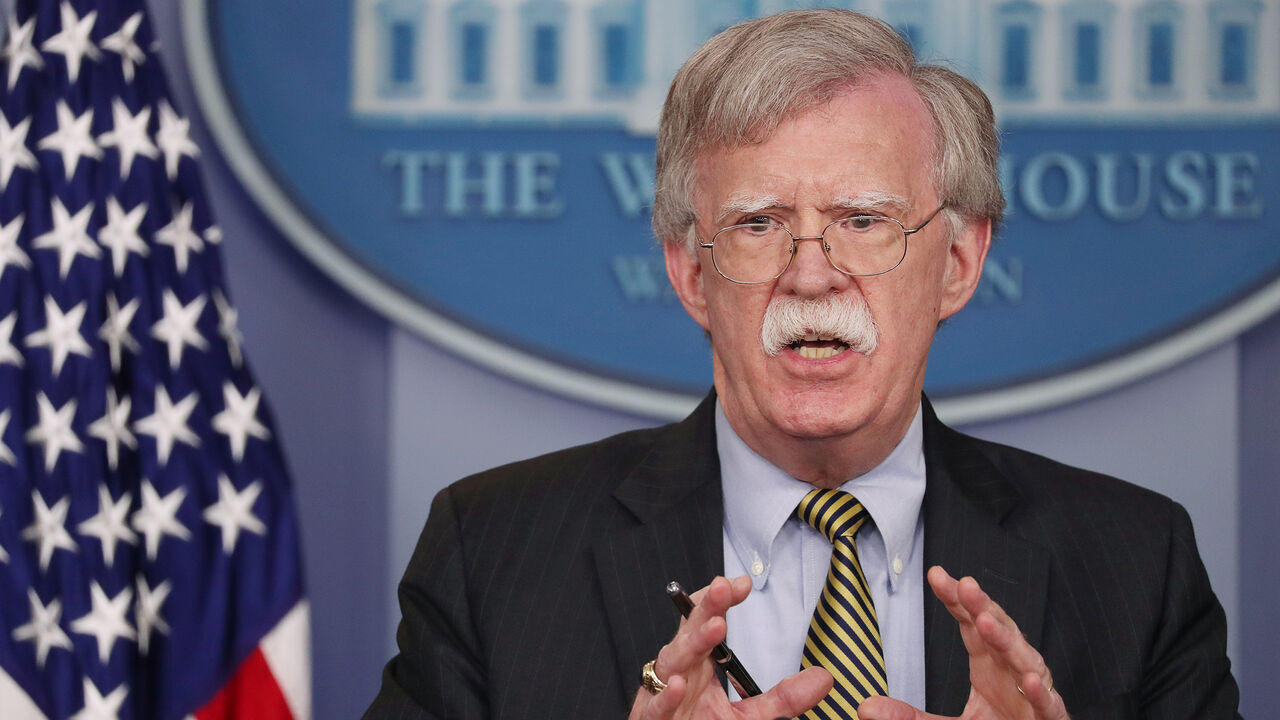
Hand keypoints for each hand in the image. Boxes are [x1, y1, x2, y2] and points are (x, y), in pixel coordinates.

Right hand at [628, 575, 831, 719]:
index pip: (707, 620)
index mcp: (699, 662)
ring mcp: (664, 692)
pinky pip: (658, 705)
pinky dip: (667, 695)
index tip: (742, 584)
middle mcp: (680, 670)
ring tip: (715, 627)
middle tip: (723, 587)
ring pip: (674, 661)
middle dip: (707, 607)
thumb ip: (782, 698)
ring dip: (693, 643)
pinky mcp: (653, 718)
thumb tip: (824, 679)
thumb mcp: (748, 715)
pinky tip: (680, 684)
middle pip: (690, 631)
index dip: (721, 600)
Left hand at [857, 566, 1068, 719]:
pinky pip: (1047, 704)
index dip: (956, 599)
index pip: (971, 622)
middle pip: (998, 630)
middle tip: (964, 585)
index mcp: (989, 663)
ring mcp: (1032, 692)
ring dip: (1007, 639)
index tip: (936, 574)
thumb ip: (908, 717)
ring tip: (985, 622)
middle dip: (982, 606)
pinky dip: (1041, 692)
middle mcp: (1012, 669)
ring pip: (1024, 659)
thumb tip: (865, 707)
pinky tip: (1029, 680)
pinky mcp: (1048, 718)